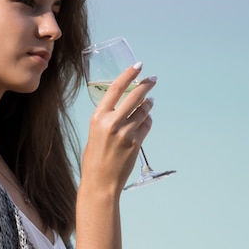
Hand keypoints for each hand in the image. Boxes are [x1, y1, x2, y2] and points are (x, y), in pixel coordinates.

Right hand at [81, 62, 156, 195]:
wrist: (100, 183)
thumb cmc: (95, 158)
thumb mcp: (95, 132)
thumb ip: (108, 118)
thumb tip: (126, 104)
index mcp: (98, 117)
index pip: (116, 88)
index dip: (129, 74)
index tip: (138, 66)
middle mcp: (112, 122)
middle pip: (135, 96)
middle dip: (146, 85)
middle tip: (153, 79)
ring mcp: (126, 133)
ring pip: (144, 111)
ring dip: (148, 105)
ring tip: (149, 102)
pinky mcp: (136, 143)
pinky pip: (146, 125)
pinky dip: (148, 120)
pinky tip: (146, 120)